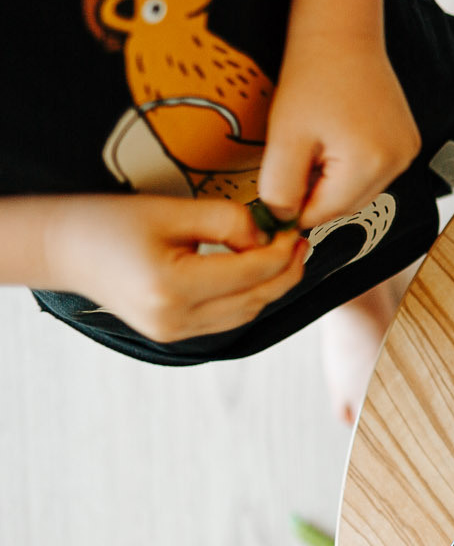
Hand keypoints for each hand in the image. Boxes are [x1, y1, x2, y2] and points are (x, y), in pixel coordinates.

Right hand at [43, 195, 308, 342]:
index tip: (295, 230)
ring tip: (286, 256)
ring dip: (272, 287)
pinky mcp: (173, 335)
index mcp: (173, 288)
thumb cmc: (107, 221)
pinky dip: (249, 297)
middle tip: (301, 243)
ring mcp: (174, 333)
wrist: (60, 248)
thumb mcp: (170, 210)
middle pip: (256, 299)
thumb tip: (266, 238)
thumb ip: (226, 221)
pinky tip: (258, 273)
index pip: (252, 273)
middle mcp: (176, 319)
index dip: (282, 252)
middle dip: (286, 271)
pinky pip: (227, 319)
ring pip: (247, 313)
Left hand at [259, 37, 420, 228]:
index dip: (293, 206)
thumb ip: (279, 188)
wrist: (341, 36)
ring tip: (317, 143)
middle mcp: (399, 162)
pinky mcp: (409, 143)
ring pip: (359, 192)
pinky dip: (351, 167)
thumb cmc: (312, 79)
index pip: (324, 213)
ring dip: (333, 182)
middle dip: (315, 193)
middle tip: (294, 158)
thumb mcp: (284, 137)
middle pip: (345, 207)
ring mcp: (408, 153)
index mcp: (371, 163)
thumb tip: (282, 220)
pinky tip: (337, 138)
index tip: (274, 187)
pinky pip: (374, 173)